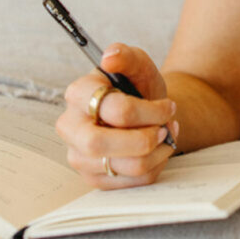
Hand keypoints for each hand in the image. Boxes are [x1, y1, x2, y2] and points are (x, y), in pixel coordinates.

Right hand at [55, 43, 178, 189]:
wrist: (143, 112)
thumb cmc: (137, 88)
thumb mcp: (138, 67)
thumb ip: (127, 56)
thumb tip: (110, 56)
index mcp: (78, 94)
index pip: (113, 109)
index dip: (148, 111)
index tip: (168, 106)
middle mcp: (71, 127)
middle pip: (101, 143)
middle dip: (144, 138)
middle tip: (164, 128)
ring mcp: (79, 156)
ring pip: (124, 166)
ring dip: (157, 151)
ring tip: (166, 135)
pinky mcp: (94, 178)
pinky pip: (132, 182)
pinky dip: (154, 165)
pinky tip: (157, 150)